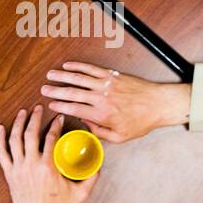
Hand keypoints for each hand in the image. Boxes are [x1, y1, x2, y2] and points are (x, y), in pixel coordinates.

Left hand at [0, 106, 97, 202]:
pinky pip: (2, 154)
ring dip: (19, 124)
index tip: (59, 118)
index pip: (51, 138)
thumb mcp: (81, 194)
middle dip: (35, 118)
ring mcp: (18, 170)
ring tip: (23, 112)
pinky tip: (1, 128)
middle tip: (39, 108)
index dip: (55, 125)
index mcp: (48, 168)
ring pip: (15, 140)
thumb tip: (99, 164)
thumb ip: (91, 178)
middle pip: (31, 134)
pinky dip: (0, 139)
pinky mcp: (10, 175)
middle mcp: (31, 166)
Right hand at [40, 62, 189, 143]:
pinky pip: (92, 69)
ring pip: (79, 78)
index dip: (60, 106)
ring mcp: (107, 84)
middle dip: (55, 91)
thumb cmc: (141, 122)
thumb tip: (85, 124)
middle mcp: (102, 97)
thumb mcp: (119, 137)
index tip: (50, 105)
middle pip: (73, 92)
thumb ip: (99, 132)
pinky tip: (68, 65)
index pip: (75, 109)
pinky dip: (79, 66)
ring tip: (50, 75)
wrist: (158, 104)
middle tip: (44, 90)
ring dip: (63, 76)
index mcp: (102, 114)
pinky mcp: (112, 75)